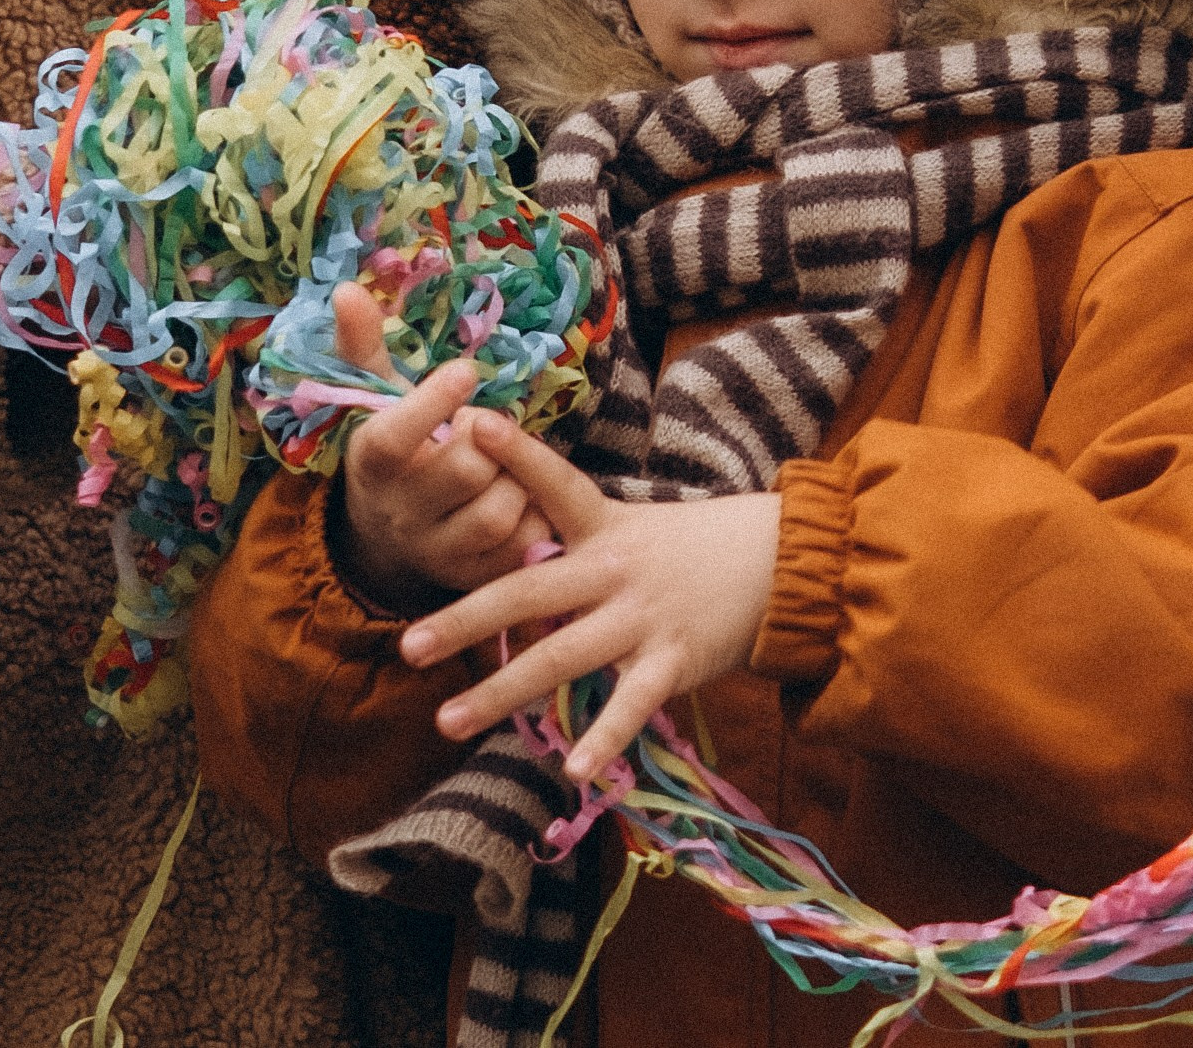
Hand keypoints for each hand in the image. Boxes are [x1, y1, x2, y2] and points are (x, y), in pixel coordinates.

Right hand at [335, 283, 551, 602]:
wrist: (386, 541)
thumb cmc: (396, 450)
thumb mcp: (375, 399)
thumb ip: (362, 347)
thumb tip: (347, 288)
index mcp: (371, 462)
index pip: (393, 437)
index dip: (432, 404)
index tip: (466, 371)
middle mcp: (397, 512)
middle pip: (463, 471)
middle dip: (491, 440)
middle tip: (493, 426)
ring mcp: (434, 551)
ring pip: (496, 513)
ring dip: (518, 480)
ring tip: (510, 463)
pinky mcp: (471, 578)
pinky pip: (521, 549)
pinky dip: (536, 519)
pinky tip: (528, 498)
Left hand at [397, 410, 781, 782]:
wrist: (784, 566)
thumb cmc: (698, 549)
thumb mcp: (636, 529)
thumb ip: (576, 545)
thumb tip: (512, 556)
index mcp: (605, 528)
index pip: (556, 484)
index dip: (517, 454)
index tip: (470, 424)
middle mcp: (615, 570)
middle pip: (529, 591)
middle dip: (465, 620)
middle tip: (408, 646)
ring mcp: (642, 617)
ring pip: (562, 657)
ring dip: (503, 691)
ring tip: (448, 720)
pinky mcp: (674, 659)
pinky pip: (632, 703)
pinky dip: (605, 737)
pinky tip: (574, 769)